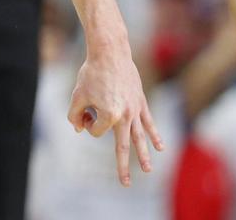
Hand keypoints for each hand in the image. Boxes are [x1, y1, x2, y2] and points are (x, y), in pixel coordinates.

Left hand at [66, 42, 164, 186]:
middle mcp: (124, 114)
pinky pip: (149, 121)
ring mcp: (135, 108)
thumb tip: (80, 128)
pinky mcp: (140, 100)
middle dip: (123, 166)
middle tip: (125, 184)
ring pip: (140, 137)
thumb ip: (74, 115)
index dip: (87, 124)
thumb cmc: (91, 72)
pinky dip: (155, 134)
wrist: (110, 51)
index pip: (95, 131)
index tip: (85, 110)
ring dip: (144, 155)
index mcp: (108, 114)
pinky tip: (161, 146)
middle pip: (123, 146)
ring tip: (148, 170)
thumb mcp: (76, 95)